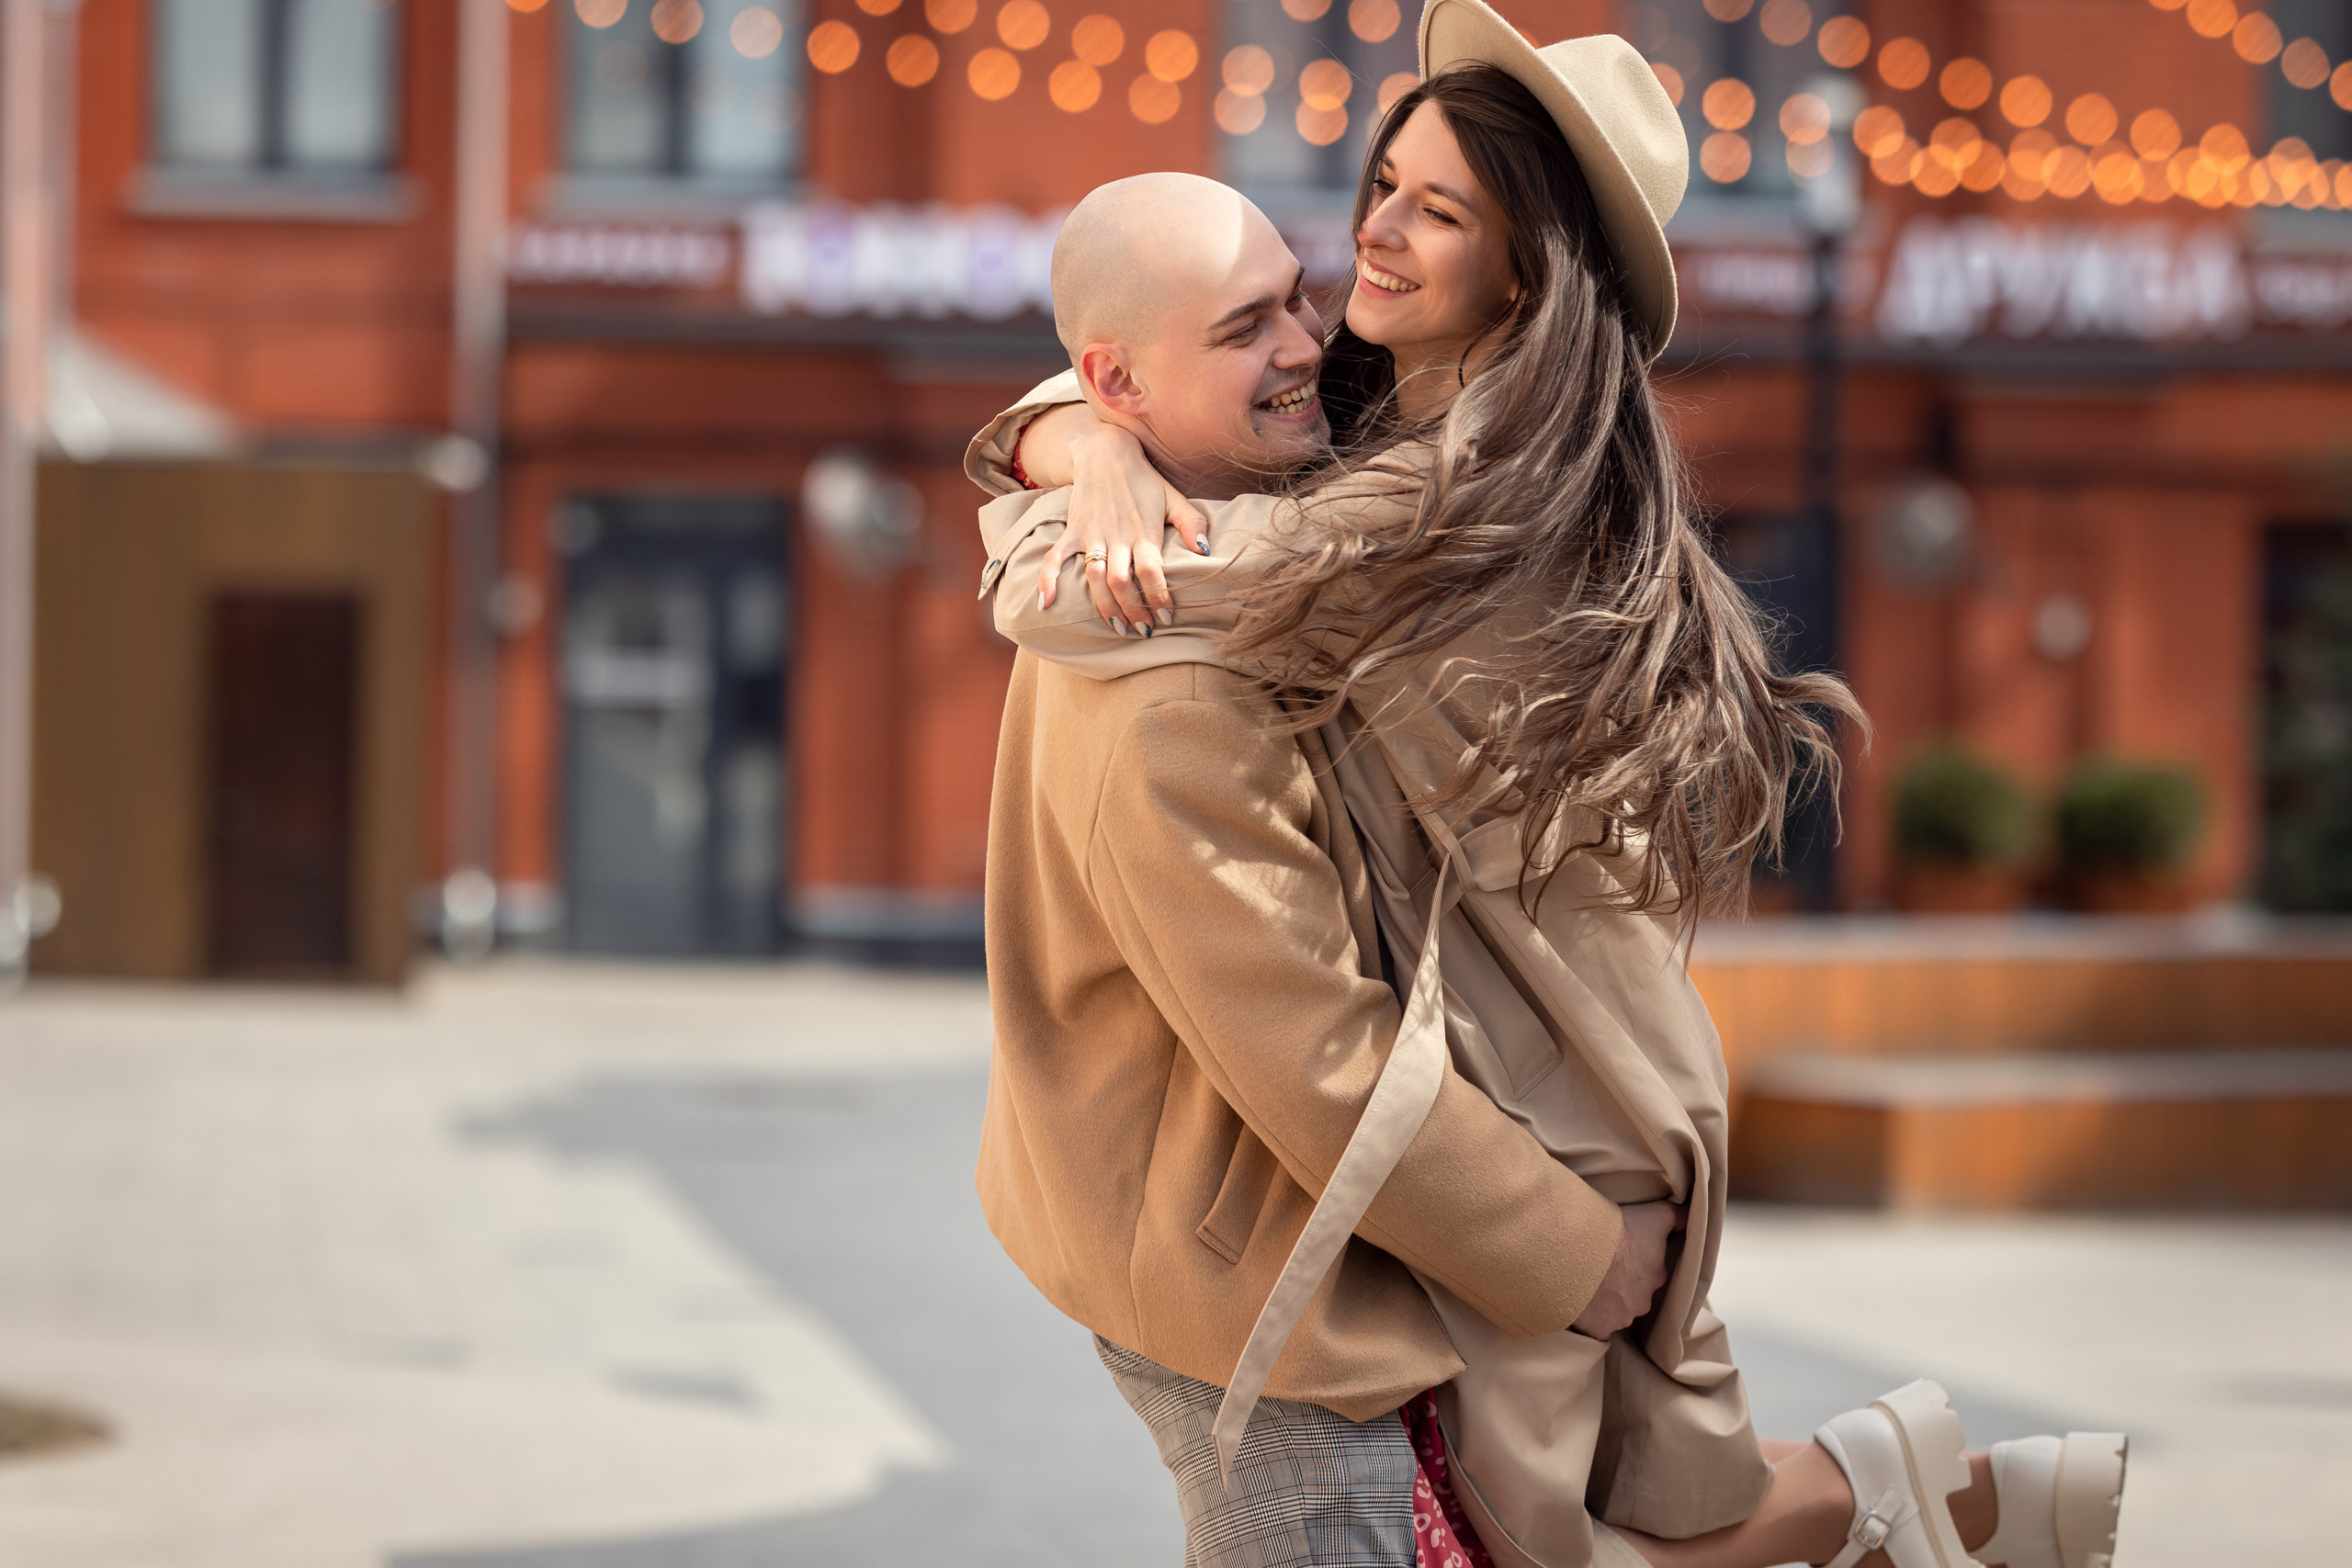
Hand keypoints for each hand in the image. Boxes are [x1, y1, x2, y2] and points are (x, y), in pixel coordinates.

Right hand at [1035, 427, 1208, 634]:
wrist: (1106, 453)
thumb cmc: (1145, 480)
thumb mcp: (1174, 497)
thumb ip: (1191, 524)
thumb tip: (1204, 552)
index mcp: (1144, 530)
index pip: (1151, 570)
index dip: (1158, 596)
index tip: (1167, 616)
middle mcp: (1117, 535)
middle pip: (1121, 581)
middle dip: (1133, 610)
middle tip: (1143, 630)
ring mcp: (1092, 534)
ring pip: (1094, 577)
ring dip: (1104, 606)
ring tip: (1118, 628)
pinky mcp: (1073, 531)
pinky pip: (1055, 558)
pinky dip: (1049, 581)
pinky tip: (1047, 604)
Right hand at [1571, 1201, 1683, 1339]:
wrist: (1580, 1251)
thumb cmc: (1617, 1232)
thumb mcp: (1654, 1215)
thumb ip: (1676, 1216)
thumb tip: (1690, 1217)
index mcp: (1656, 1275)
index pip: (1650, 1271)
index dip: (1635, 1262)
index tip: (1621, 1253)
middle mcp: (1643, 1300)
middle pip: (1634, 1295)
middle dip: (1622, 1285)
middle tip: (1602, 1267)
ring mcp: (1621, 1317)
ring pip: (1615, 1312)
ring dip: (1605, 1301)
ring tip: (1586, 1283)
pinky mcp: (1600, 1329)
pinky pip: (1595, 1327)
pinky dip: (1588, 1318)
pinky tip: (1579, 1303)